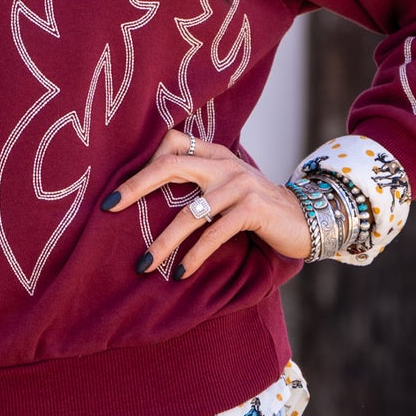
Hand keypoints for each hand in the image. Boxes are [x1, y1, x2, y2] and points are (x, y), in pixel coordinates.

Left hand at [99, 128, 310, 277]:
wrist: (306, 219)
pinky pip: (215, 233)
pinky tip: (180, 272)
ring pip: (190, 212)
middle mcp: (225, 164)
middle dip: (136, 186)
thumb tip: (150, 197)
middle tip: (109, 207)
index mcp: (215, 155)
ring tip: (143, 264)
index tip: (118, 192)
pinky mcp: (253, 209)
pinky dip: (195, 255)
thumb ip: (199, 183)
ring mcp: (240, 185)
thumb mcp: (226, 188)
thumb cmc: (256, 209)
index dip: (144, 161)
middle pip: (172, 164)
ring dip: (163, 242)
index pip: (173, 143)